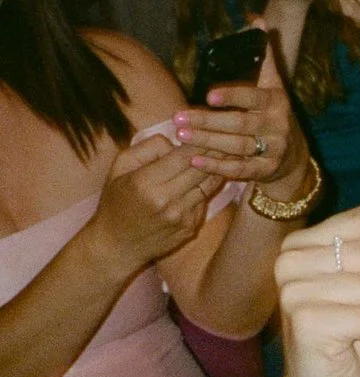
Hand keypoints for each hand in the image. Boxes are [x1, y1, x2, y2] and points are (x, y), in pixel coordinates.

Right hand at [86, 134, 221, 275]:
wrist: (116, 244)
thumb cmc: (116, 201)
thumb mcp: (120, 168)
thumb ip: (147, 149)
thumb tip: (176, 141)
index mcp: (145, 182)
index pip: (183, 156)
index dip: (200, 143)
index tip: (208, 132)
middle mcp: (165, 200)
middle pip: (201, 169)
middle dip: (214, 152)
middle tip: (225, 139)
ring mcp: (180, 216)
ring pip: (209, 184)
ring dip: (217, 169)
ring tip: (226, 154)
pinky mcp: (190, 227)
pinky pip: (205, 200)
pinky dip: (207, 188)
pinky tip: (209, 177)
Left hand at [174, 36, 305, 189]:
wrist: (294, 155)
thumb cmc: (274, 113)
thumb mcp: (273, 86)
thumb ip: (264, 56)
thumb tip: (257, 20)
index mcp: (276, 102)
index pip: (255, 98)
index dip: (233, 97)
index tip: (209, 95)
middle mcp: (277, 126)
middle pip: (240, 125)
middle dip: (208, 122)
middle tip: (178, 118)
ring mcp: (272, 150)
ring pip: (237, 147)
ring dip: (208, 142)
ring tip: (181, 135)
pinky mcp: (265, 170)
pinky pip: (240, 170)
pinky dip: (217, 166)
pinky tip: (195, 160)